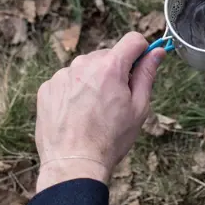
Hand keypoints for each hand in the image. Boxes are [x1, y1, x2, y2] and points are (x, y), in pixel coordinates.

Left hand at [35, 33, 164, 192]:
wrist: (73, 164)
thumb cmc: (110, 139)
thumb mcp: (138, 108)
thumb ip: (147, 74)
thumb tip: (157, 52)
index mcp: (110, 66)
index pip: (133, 40)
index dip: (141, 51)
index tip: (141, 66)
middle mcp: (84, 63)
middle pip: (108, 56)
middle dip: (115, 71)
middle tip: (115, 101)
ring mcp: (63, 74)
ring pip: (86, 68)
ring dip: (93, 81)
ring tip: (92, 111)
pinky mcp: (48, 87)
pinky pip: (67, 81)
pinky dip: (73, 92)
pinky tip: (76, 114)